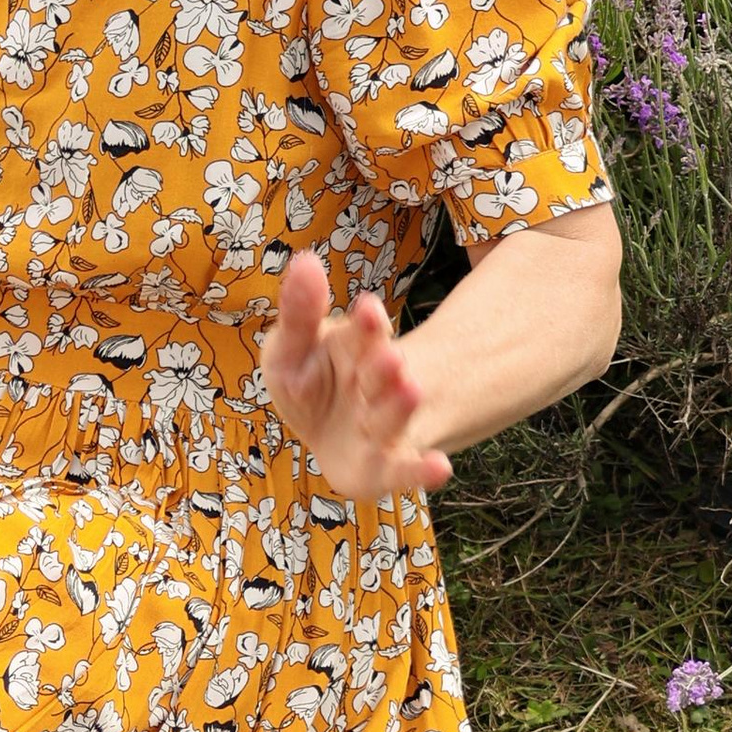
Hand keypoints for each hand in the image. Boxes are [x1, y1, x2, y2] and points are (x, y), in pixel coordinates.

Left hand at [258, 249, 450, 501]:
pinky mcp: (385, 468)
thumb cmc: (310, 383)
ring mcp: (383, 426)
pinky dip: (422, 470)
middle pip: (381, 373)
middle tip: (390, 358)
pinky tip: (441, 467)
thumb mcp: (291, 348)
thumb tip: (305, 259)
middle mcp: (376, 385)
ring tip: (410, 392)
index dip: (365, 324)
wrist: (327, 433)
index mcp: (357, 348)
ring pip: (392, 417)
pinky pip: (405, 472)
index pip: (362, 332)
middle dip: (384, 366)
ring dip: (399, 406)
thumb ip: (299, 312)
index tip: (367, 309)